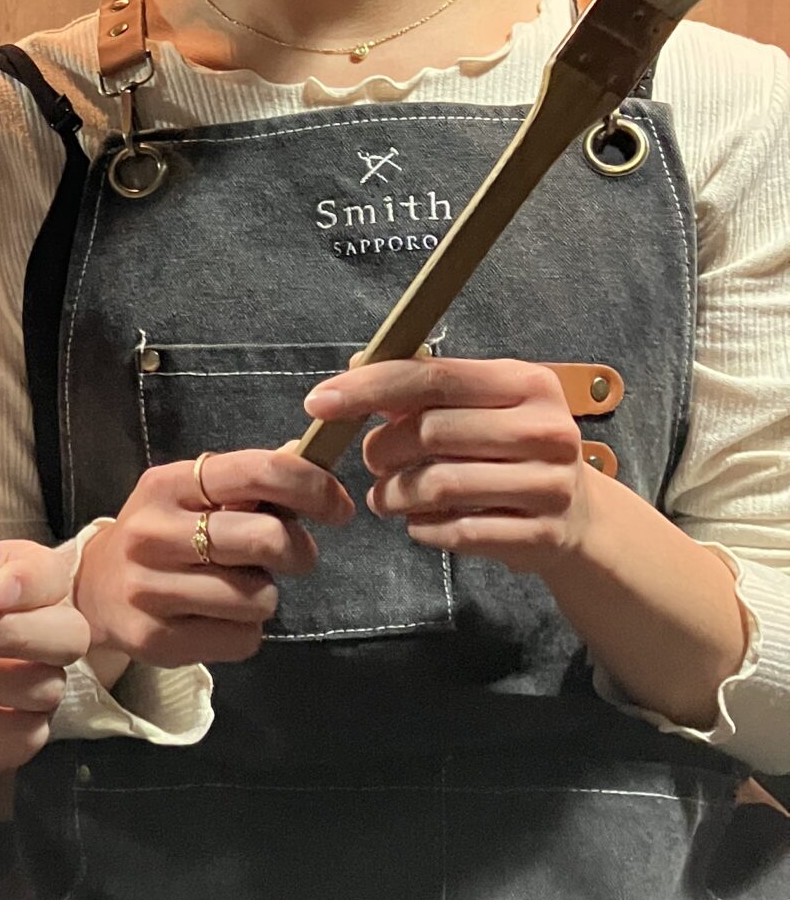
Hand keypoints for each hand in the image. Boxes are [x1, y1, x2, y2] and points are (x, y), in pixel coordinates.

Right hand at [76, 448, 353, 671]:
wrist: (92, 589)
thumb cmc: (161, 534)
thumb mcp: (190, 494)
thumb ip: (246, 480)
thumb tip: (310, 453)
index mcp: (167, 485)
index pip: (257, 471)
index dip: (312, 486)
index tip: (337, 506)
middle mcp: (153, 533)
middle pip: (266, 539)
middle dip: (298, 550)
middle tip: (293, 556)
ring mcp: (150, 590)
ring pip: (259, 598)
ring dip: (265, 595)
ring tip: (240, 588)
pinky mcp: (156, 640)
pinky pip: (242, 639)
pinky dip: (246, 632)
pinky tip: (220, 619)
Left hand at [303, 357, 593, 576]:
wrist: (580, 515)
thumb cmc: (511, 449)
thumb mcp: (481, 407)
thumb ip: (422, 388)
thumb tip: (357, 364)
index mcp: (528, 383)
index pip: (434, 377)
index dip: (369, 388)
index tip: (318, 403)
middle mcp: (546, 429)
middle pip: (430, 432)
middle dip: (381, 449)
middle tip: (372, 461)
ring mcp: (549, 485)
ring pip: (437, 485)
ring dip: (393, 494)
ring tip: (385, 497)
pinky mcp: (541, 535)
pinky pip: (456, 532)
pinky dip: (422, 528)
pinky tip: (419, 522)